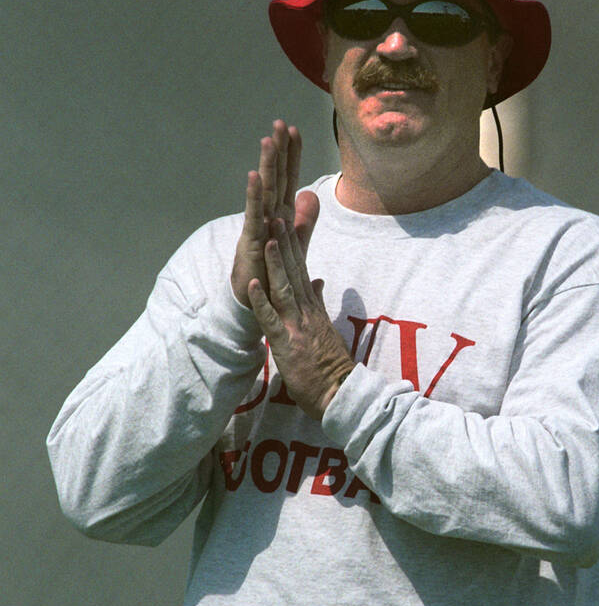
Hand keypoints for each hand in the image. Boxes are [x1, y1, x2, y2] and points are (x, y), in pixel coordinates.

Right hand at [231, 121, 317, 306]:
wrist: (259, 299)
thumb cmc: (273, 270)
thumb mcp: (296, 243)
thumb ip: (304, 220)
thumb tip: (312, 194)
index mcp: (281, 214)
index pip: (289, 178)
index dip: (292, 155)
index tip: (294, 129)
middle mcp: (269, 215)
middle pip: (276, 177)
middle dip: (278, 150)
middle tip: (280, 122)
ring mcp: (260, 225)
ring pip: (265, 190)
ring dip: (267, 164)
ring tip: (268, 139)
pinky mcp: (253, 239)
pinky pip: (254, 214)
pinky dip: (254, 194)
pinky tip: (254, 175)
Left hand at [247, 217, 354, 419]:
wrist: (340, 392)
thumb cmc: (330, 366)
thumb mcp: (326, 328)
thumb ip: (320, 303)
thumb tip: (319, 281)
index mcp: (313, 307)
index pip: (301, 269)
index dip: (292, 244)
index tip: (286, 221)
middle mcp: (306, 311)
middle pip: (294, 271)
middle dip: (285, 242)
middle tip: (277, 212)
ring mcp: (297, 325)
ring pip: (284, 288)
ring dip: (275, 262)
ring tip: (269, 237)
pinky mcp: (286, 343)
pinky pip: (270, 319)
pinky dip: (260, 300)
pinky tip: (251, 283)